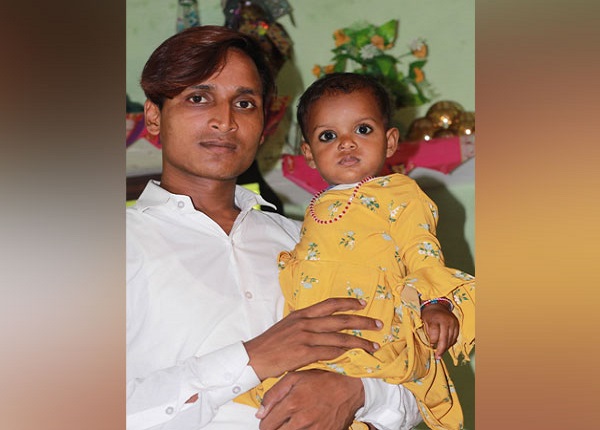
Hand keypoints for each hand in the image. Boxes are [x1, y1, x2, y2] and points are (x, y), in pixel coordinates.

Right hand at [244, 297, 381, 379]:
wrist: (253, 357)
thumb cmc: (270, 344)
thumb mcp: (287, 327)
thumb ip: (305, 324)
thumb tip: (321, 326)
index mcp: (301, 314)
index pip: (330, 304)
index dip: (348, 302)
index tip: (363, 303)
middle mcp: (305, 322)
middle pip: (340, 319)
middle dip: (362, 321)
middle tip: (378, 324)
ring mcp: (305, 337)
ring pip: (339, 337)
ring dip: (359, 342)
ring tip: (373, 345)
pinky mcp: (304, 353)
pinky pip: (329, 352)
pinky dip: (343, 353)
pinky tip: (354, 355)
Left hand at [256, 369, 363, 429]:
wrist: (350, 387)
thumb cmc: (321, 380)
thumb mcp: (294, 377)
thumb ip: (273, 394)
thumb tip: (260, 413)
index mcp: (292, 404)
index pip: (266, 426)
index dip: (265, 423)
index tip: (269, 420)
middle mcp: (302, 420)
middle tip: (280, 423)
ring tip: (293, 423)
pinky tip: (305, 425)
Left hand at [420, 303, 458, 358]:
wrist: (437, 305)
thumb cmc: (428, 314)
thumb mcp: (423, 321)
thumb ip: (427, 332)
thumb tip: (431, 345)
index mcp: (436, 319)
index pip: (435, 336)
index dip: (432, 342)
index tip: (429, 346)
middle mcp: (447, 321)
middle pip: (445, 340)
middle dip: (441, 350)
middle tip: (437, 357)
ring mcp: (453, 323)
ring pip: (451, 340)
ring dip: (446, 347)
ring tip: (440, 352)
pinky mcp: (457, 325)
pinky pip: (455, 337)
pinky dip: (450, 343)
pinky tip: (445, 346)